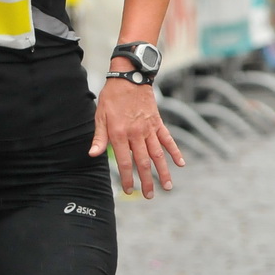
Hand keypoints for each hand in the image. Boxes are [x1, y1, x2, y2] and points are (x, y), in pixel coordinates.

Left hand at [90, 74, 183, 198]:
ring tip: (167, 187)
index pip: (124, 161)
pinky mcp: (158, 123)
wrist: (130, 77)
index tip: (130, 190)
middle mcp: (135, 134)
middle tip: (149, 196)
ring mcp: (149, 129)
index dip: (127, 177)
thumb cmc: (112, 97)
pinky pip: (167, 139)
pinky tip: (181, 163)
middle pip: (143, 162)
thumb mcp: (100, 116)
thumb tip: (93, 155)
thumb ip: (99, 137)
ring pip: (157, 154)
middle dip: (146, 181)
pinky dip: (175, 151)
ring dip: (163, 172)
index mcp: (119, 134)